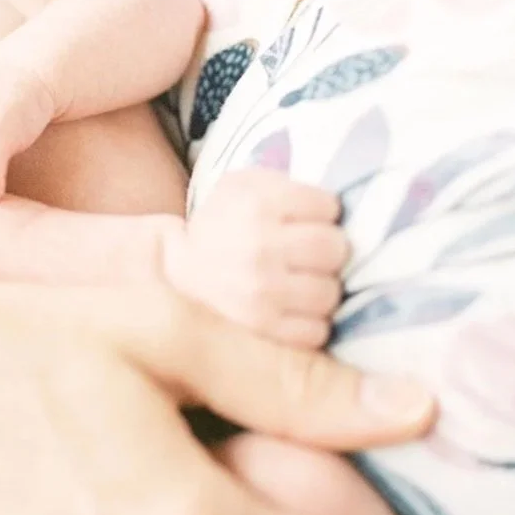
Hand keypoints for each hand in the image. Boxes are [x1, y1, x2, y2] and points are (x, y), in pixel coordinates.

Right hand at [165, 169, 349, 348]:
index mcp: (258, 205)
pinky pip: (316, 331)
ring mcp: (261, 291)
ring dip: (321, 288)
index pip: (328, 206)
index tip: (305, 219)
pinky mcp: (262, 326)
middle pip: (335, 248)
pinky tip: (294, 309)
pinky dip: (310, 323)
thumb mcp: (243, 185)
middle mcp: (261, 247)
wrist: (180, 269)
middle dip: (327, 250)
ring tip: (301, 281)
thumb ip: (285, 183)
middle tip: (309, 253)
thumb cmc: (222, 222)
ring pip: (330, 293)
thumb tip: (334, 205)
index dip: (321, 212)